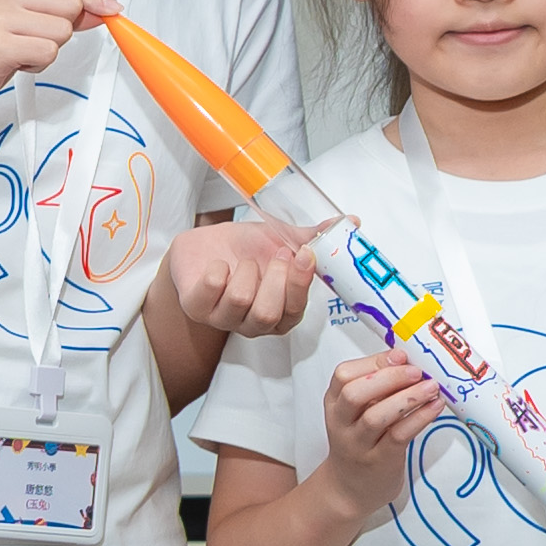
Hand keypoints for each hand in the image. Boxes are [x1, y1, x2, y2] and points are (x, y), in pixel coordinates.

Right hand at [0, 0, 103, 119]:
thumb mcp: (14, 23)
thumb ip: (54, 9)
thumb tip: (101, 6)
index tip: (97, 10)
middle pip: (70, 2)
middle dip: (62, 29)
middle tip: (31, 41)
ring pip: (63, 30)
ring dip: (47, 50)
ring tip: (17, 54)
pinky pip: (49, 53)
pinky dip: (37, 66)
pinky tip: (12, 65)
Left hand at [154, 216, 316, 340]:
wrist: (206, 245)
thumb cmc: (245, 248)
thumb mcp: (281, 239)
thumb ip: (313, 237)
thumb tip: (349, 222)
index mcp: (280, 314)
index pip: (294, 311)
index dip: (300, 283)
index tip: (303, 253)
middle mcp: (252, 323)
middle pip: (266, 315)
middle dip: (273, 278)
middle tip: (275, 255)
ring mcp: (222, 318)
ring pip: (239, 301)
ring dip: (245, 271)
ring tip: (244, 260)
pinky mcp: (195, 307)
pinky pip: (209, 289)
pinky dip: (216, 268)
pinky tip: (219, 263)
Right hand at [310, 347, 445, 520]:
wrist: (350, 489)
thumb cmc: (360, 443)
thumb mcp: (356, 412)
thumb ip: (375, 388)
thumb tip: (406, 360)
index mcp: (335, 404)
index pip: (343, 375)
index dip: (373, 362)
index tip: (400, 355)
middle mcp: (341, 423)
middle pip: (354, 393)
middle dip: (388, 377)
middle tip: (416, 371)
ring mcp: (358, 444)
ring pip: (376, 417)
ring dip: (407, 398)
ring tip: (431, 387)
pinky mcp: (380, 461)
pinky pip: (398, 436)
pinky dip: (419, 419)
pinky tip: (433, 407)